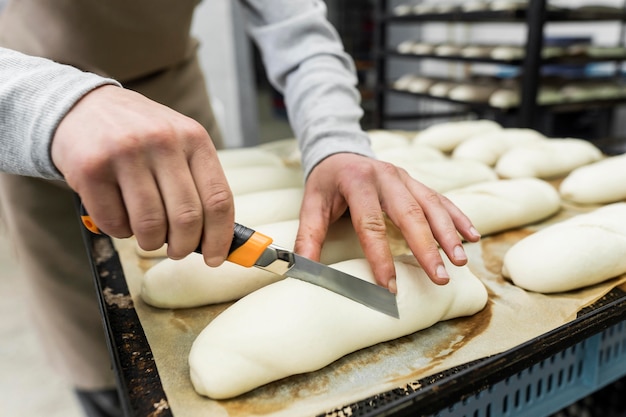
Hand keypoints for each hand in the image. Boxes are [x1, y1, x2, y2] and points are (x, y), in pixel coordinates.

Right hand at [51, 85, 233, 265]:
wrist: (83, 107)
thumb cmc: (141, 135)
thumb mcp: (179, 144)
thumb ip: (199, 184)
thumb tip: (216, 240)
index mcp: (194, 138)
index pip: (218, 199)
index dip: (220, 237)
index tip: (215, 258)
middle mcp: (162, 141)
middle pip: (186, 218)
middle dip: (183, 246)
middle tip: (176, 250)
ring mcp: (125, 153)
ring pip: (150, 225)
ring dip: (151, 242)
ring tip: (148, 234)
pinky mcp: (91, 168)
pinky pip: (114, 223)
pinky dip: (121, 232)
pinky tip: (120, 217)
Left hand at [294, 153, 479, 291]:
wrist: (339, 151)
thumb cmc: (326, 183)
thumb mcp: (311, 205)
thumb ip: (309, 237)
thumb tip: (303, 270)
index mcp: (357, 182)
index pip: (370, 224)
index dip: (379, 256)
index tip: (388, 286)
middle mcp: (386, 177)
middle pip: (410, 214)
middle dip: (426, 247)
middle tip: (438, 277)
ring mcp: (405, 177)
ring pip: (431, 205)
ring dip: (448, 234)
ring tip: (459, 261)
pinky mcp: (415, 182)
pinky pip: (441, 199)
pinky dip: (457, 217)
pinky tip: (471, 236)